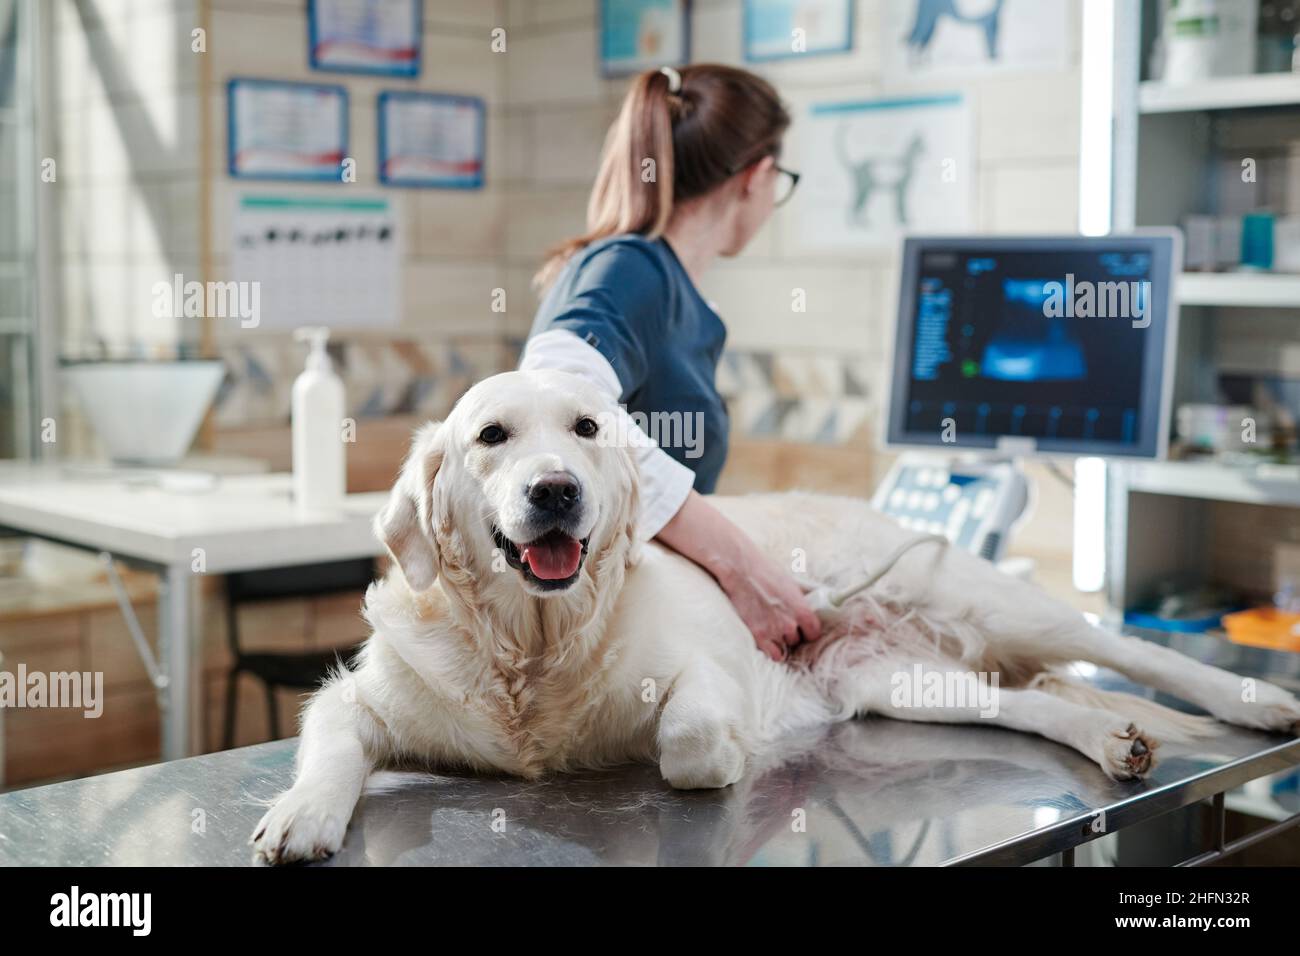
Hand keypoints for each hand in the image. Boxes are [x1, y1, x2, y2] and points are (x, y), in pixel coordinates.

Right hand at [656, 491, 822, 661]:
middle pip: (797, 640)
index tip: (802, 628)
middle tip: (780, 623)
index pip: (814, 633)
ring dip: (780, 641)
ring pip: (785, 647)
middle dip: (791, 633)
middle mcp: (790, 623)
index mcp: (802, 610)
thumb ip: (800, 601)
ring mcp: (774, 631)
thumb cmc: (765, 571)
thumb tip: (810, 608)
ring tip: (771, 629)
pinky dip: (771, 650)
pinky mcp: (758, 636)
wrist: (741, 570)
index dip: (807, 631)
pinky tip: (766, 641)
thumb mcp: (791, 584)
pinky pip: (773, 654)